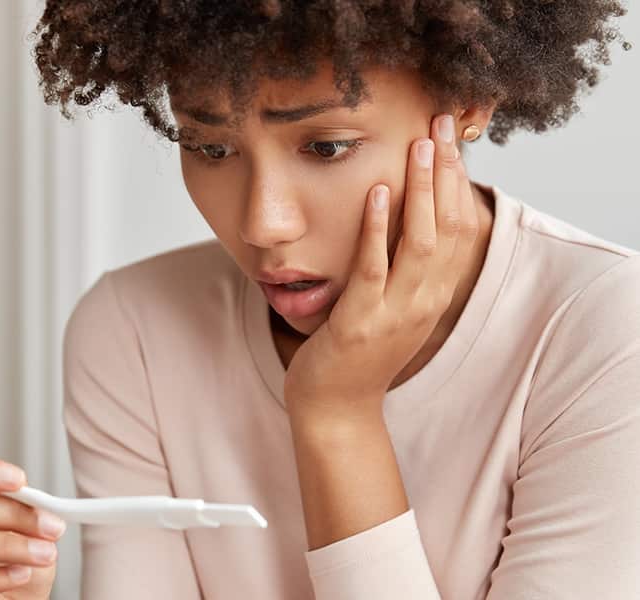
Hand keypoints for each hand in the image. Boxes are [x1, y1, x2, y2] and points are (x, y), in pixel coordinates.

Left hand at [283, 113, 478, 425]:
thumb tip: (399, 216)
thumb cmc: (358, 351)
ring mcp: (395, 314)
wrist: (335, 407)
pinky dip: (377, 230)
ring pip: (420, 243)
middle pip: (449, 227)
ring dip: (421, 191)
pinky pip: (374, 269)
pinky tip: (378, 194)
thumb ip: (401, 267)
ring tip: (419, 146)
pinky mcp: (360, 323)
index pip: (461, 228)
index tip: (452, 138)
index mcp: (434, 295)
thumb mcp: (391, 305)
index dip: (459, 181)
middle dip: (446, 173)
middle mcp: (424, 302)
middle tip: (442, 124)